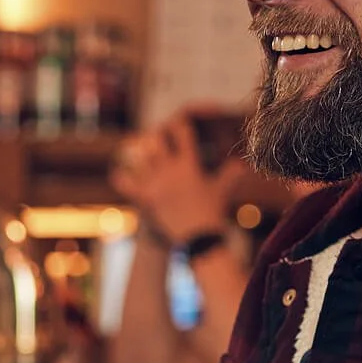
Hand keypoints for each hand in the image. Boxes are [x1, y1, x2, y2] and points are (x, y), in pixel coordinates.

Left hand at [111, 112, 243, 245]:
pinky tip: (120, 173)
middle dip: (158, 136)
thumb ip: (230, 175)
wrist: (199, 239)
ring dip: (141, 154)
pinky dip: (121, 178)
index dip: (179, 123)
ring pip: (140, 158)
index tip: (178, 124)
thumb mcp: (222, 191)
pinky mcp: (146, 199)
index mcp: (189, 164)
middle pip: (156, 140)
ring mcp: (156, 184)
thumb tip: (241, 166)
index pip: (182, 132)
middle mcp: (170, 170)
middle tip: (159, 137)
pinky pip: (125, 183)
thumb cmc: (213, 213)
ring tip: (141, 151)